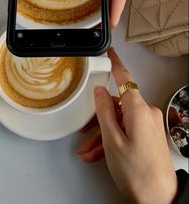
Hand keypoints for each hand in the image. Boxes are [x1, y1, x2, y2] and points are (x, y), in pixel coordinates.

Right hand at [77, 48, 176, 203]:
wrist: (158, 199)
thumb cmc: (138, 173)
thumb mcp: (112, 140)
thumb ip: (104, 111)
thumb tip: (100, 91)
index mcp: (139, 109)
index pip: (124, 79)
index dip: (115, 64)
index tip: (110, 52)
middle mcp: (147, 113)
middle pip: (117, 105)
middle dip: (98, 119)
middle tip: (83, 132)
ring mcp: (149, 124)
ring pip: (120, 120)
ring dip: (103, 134)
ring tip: (89, 151)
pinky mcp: (149, 135)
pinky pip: (128, 129)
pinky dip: (114, 138)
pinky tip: (100, 154)